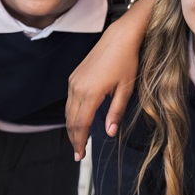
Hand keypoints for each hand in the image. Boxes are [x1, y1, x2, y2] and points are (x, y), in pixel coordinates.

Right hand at [66, 0, 150, 158]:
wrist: (119, 37)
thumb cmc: (126, 61)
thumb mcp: (126, 89)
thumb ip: (116, 112)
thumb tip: (109, 133)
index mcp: (90, 93)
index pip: (80, 125)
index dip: (79, 142)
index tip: (80, 156)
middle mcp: (77, 88)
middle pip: (71, 120)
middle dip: (73, 138)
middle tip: (78, 154)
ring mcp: (73, 81)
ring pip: (68, 111)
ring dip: (72, 127)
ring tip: (78, 141)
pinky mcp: (74, 76)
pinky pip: (70, 100)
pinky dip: (72, 114)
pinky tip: (79, 120)